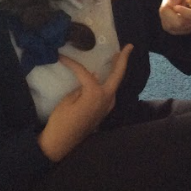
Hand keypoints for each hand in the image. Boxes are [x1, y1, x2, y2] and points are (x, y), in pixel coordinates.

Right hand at [37, 44, 132, 161]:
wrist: (61, 144)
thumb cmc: (61, 121)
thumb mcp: (68, 100)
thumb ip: (82, 86)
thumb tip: (92, 76)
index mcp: (95, 94)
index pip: (86, 73)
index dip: (73, 64)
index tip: (62, 57)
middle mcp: (106, 99)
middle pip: (118, 75)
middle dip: (124, 60)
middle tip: (129, 46)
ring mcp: (107, 106)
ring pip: (115, 84)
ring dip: (118, 70)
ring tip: (118, 56)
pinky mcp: (104, 111)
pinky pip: (110, 92)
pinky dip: (110, 81)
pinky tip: (107, 75)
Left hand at [159, 0, 190, 35]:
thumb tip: (174, 2)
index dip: (189, 13)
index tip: (176, 6)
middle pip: (183, 23)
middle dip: (170, 11)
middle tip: (166, 1)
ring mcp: (185, 27)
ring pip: (173, 24)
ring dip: (165, 11)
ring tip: (167, 3)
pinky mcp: (175, 31)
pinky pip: (167, 26)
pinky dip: (163, 16)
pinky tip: (166, 11)